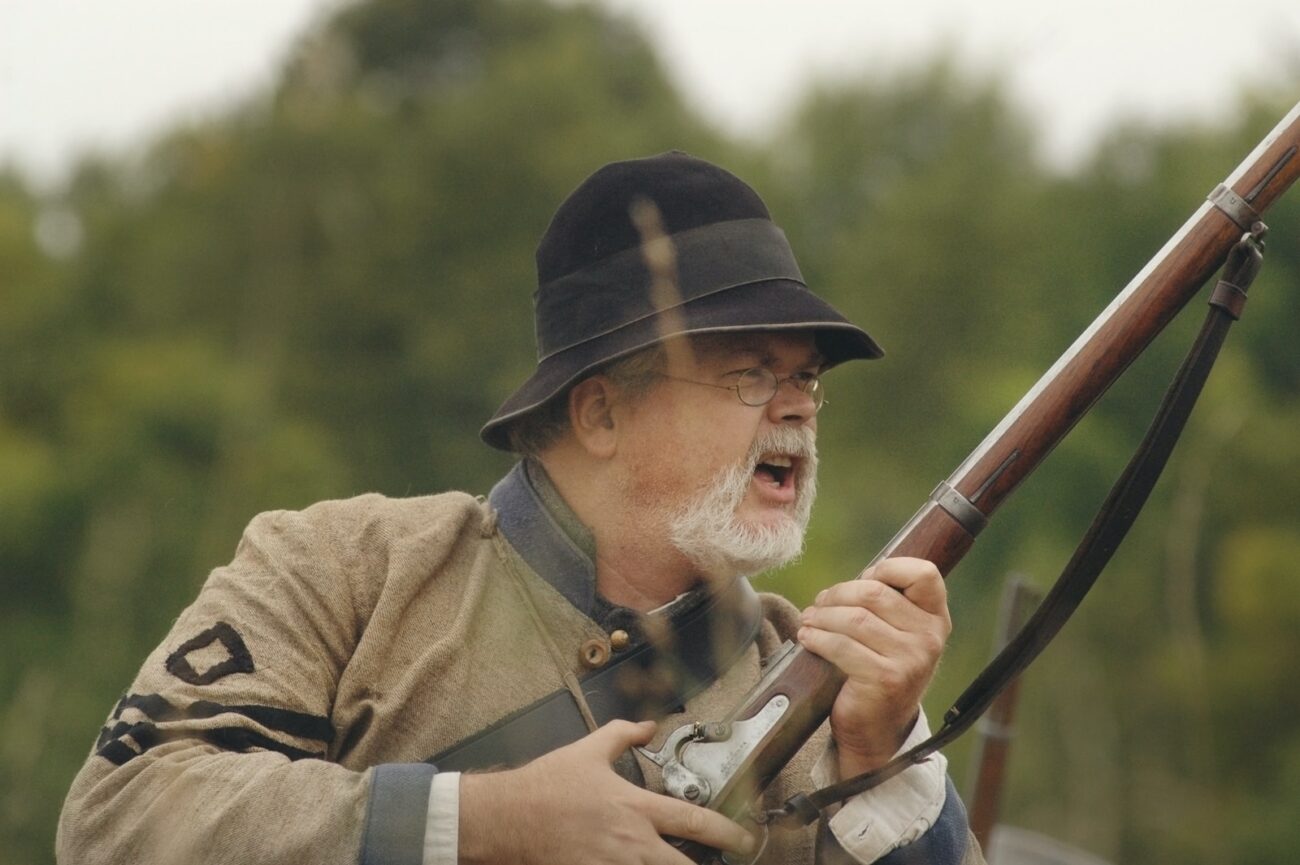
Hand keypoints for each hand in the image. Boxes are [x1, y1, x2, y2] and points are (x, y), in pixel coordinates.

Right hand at [458, 719, 755, 863]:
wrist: (508, 816)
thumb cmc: (546, 786)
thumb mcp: (588, 750)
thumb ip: (623, 735)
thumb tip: (648, 726)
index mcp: (635, 808)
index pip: (694, 821)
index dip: (728, 832)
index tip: (744, 839)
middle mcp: (631, 843)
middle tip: (724, 860)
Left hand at [797, 557, 951, 778]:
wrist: (878, 728)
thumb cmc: (880, 670)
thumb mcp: (895, 634)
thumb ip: (887, 603)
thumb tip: (856, 579)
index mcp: (936, 618)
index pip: (924, 574)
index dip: (888, 567)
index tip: (864, 579)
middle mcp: (929, 637)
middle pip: (875, 593)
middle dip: (838, 594)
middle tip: (819, 603)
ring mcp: (911, 660)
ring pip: (855, 618)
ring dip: (822, 616)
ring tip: (809, 620)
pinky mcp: (885, 679)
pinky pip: (842, 646)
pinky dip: (817, 638)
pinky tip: (807, 638)